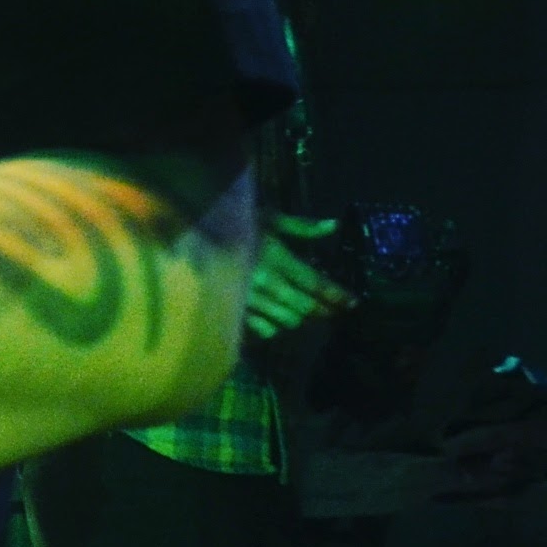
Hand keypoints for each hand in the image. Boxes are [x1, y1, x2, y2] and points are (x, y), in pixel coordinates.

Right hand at [246, 216, 352, 336]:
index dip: (336, 294)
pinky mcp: (234, 309)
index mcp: (276, 256)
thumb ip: (302, 226)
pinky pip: (263, 328)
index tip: (353, 302)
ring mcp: (249, 298)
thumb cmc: (236, 222)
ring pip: (286, 320)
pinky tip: (276, 319)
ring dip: (299, 317)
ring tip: (305, 312)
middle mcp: (265, 281)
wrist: (194, 234)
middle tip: (334, 310)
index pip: (314, 282)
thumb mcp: (269, 217)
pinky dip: (274, 326)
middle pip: (303, 305)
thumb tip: (334, 226)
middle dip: (322, 309)